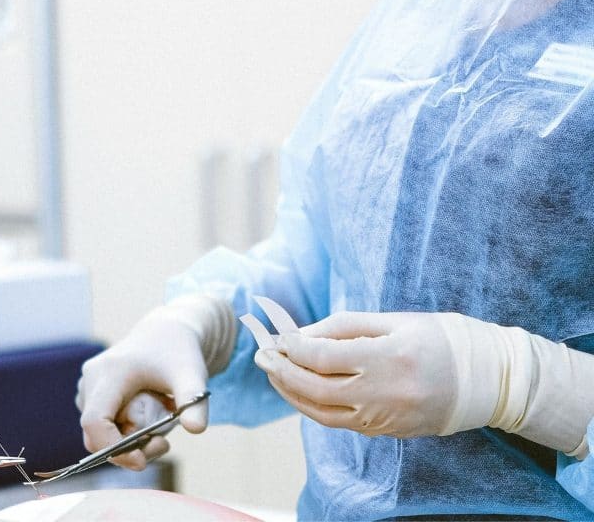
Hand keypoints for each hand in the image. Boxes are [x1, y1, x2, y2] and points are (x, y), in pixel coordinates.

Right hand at [76, 295, 233, 469]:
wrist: (168, 332)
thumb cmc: (179, 352)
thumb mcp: (192, 374)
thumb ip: (194, 401)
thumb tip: (196, 429)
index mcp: (109, 372)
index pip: (95, 422)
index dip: (112, 448)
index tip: (142, 461)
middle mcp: (91, 378)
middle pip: (95, 433)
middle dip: (127, 449)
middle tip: (163, 444)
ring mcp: (88, 386)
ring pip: (97, 432)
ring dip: (126, 442)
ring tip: (161, 429)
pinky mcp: (91, 393)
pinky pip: (100, 425)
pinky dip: (122, 433)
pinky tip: (148, 420)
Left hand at [255, 311, 458, 437]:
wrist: (489, 380)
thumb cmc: (441, 339)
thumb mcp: (395, 321)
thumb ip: (345, 327)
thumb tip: (301, 334)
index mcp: (388, 357)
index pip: (323, 356)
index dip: (293, 347)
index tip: (276, 337)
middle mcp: (385, 392)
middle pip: (315, 387)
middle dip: (282, 371)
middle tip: (262, 356)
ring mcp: (386, 417)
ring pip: (322, 412)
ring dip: (291, 393)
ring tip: (274, 373)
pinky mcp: (387, 431)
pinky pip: (339, 422)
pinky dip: (313, 407)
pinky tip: (300, 391)